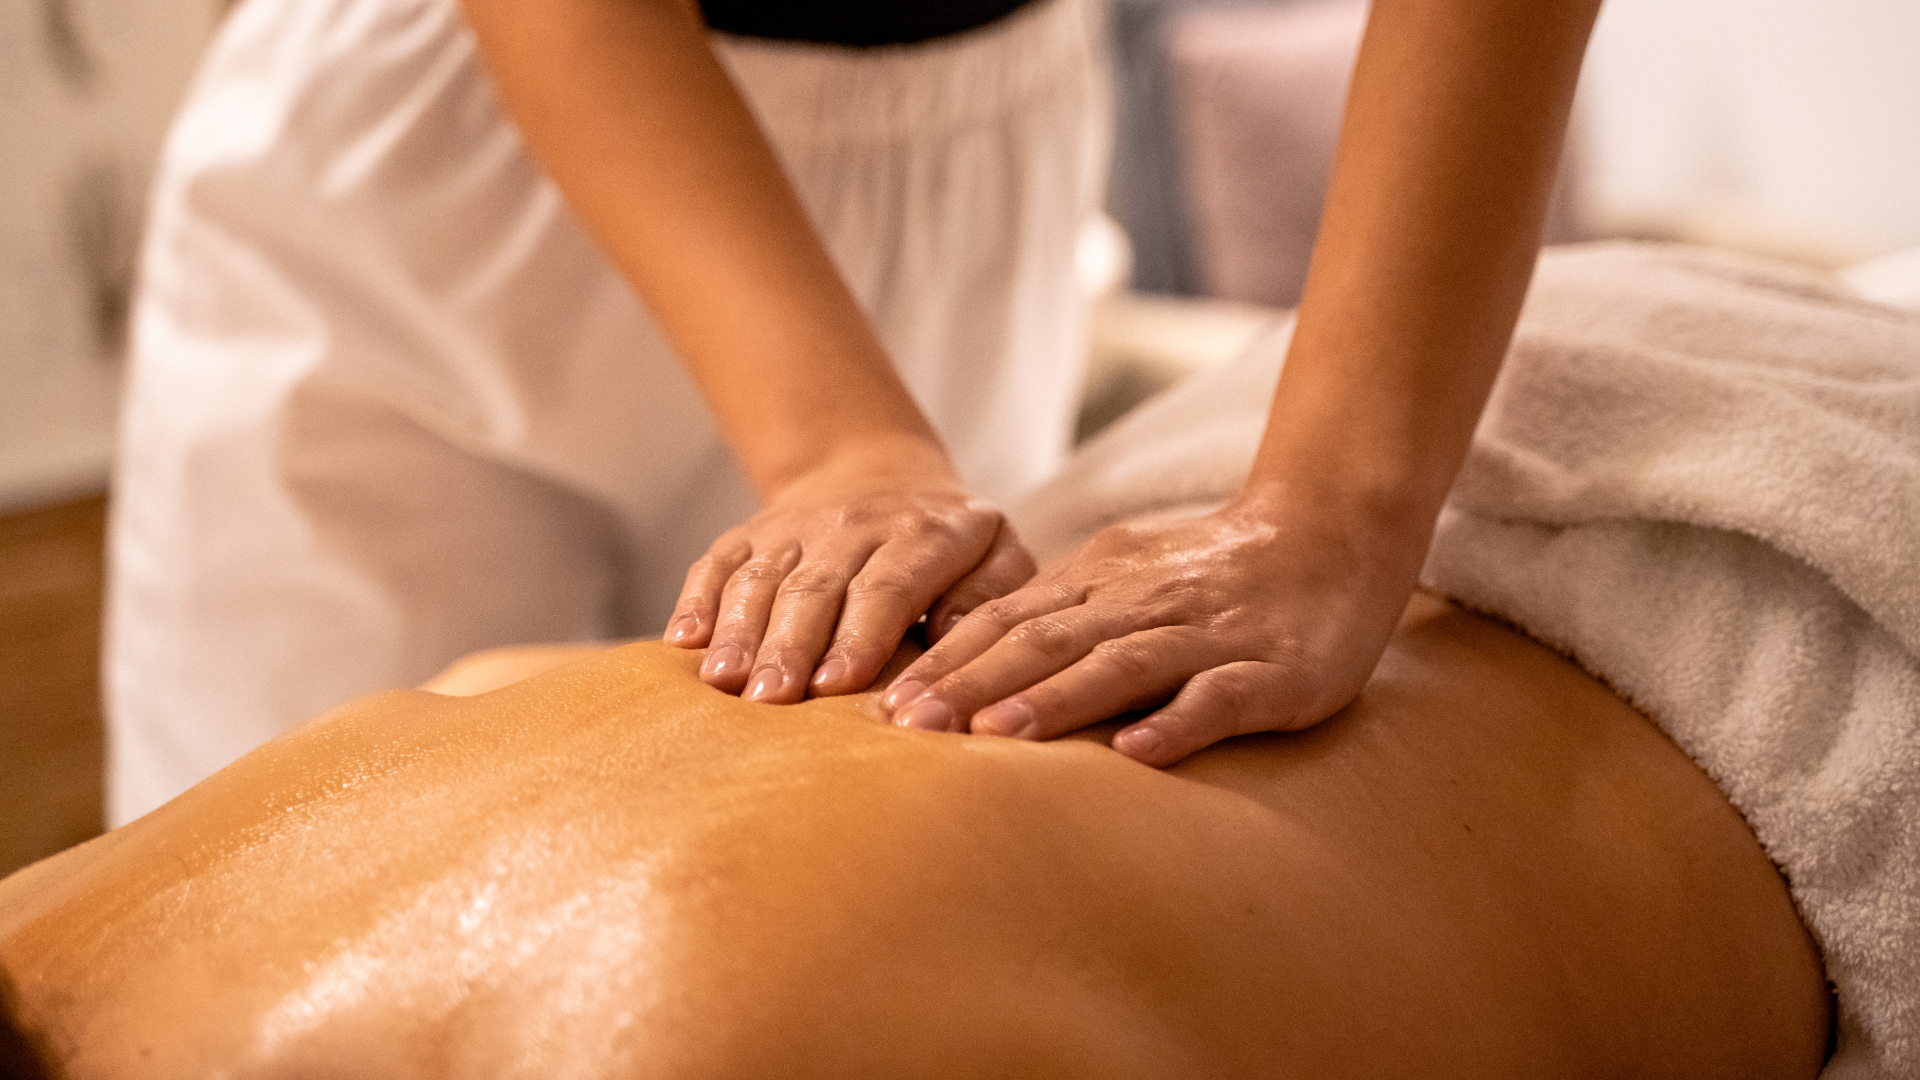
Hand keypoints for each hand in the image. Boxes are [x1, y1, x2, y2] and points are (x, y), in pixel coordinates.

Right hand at [665, 442, 1035, 702]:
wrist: (880, 473)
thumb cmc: (952, 542)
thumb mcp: (997, 555)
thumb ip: (987, 597)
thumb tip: (950, 639)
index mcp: (921, 535)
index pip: (885, 588)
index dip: (859, 636)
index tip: (836, 686)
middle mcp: (852, 525)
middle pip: (815, 589)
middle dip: (791, 646)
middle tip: (770, 700)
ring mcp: (794, 528)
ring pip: (762, 578)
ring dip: (740, 631)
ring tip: (723, 681)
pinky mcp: (751, 533)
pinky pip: (717, 562)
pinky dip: (697, 600)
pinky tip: (682, 640)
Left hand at [877, 493, 1424, 765]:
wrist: (1334, 531)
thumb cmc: (1216, 569)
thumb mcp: (1126, 575)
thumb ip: (1061, 611)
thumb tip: (973, 652)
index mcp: (1104, 583)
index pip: (1012, 621)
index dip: (950, 661)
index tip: (888, 704)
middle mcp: (1145, 605)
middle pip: (1049, 642)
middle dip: (976, 684)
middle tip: (911, 726)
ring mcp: (1210, 637)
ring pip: (1121, 666)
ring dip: (1055, 701)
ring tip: (993, 736)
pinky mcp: (1273, 673)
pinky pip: (1219, 699)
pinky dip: (1176, 725)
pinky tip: (1135, 756)